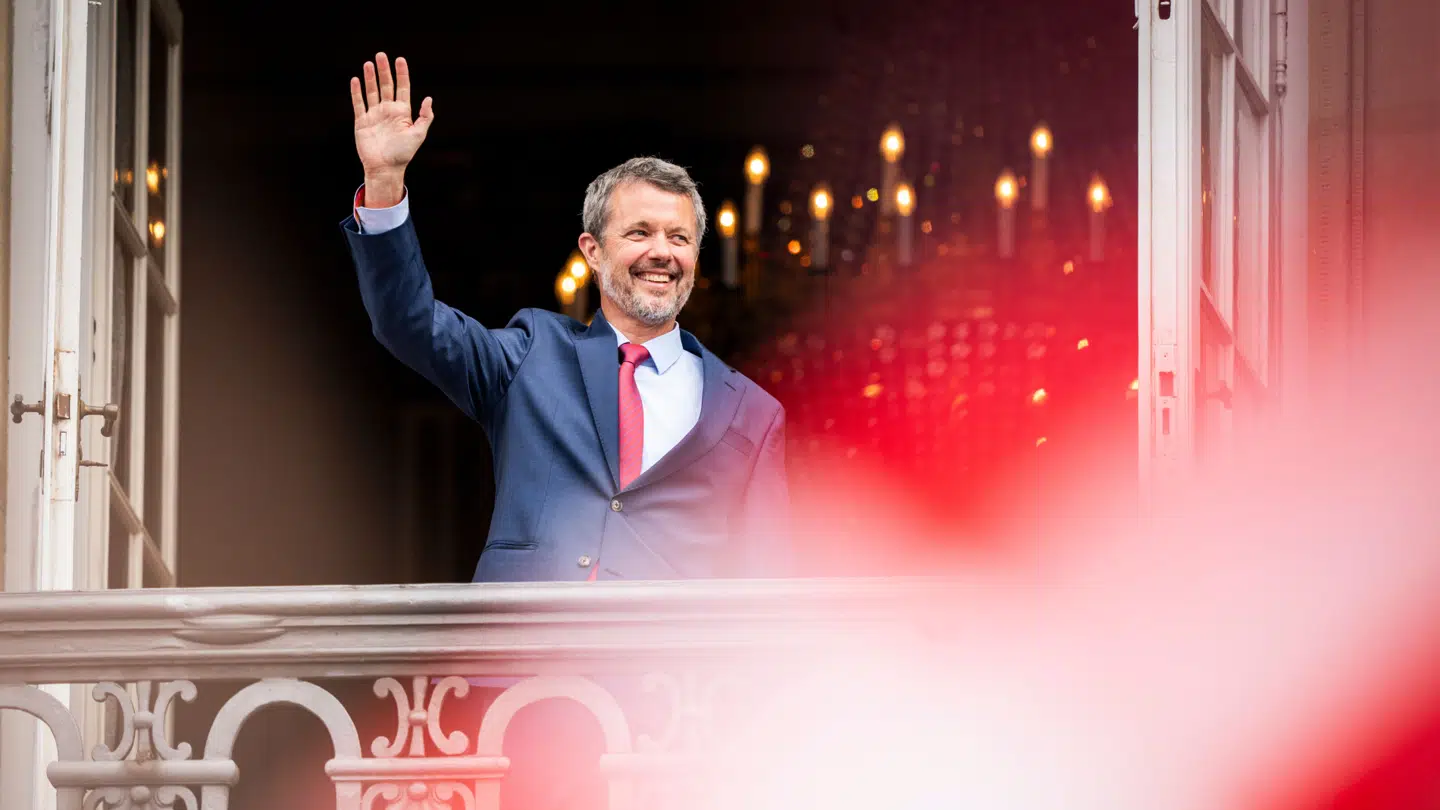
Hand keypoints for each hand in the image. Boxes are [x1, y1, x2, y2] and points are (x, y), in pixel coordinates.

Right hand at [350, 53, 432, 205]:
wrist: (385, 168)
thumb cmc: (403, 154)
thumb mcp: (418, 135)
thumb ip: (424, 117)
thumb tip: (429, 99)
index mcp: (402, 112)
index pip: (402, 88)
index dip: (401, 74)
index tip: (400, 59)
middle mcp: (388, 111)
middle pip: (386, 85)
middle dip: (384, 70)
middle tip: (381, 55)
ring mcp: (374, 115)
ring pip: (372, 91)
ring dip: (370, 77)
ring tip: (369, 63)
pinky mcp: (362, 122)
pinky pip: (359, 103)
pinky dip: (357, 92)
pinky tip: (356, 79)